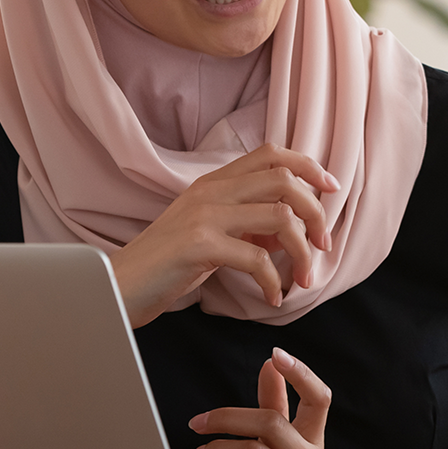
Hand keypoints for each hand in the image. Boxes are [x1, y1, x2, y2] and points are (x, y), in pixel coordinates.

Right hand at [111, 144, 338, 327]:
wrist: (116, 286)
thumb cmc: (165, 265)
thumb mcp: (209, 234)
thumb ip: (246, 224)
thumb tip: (289, 230)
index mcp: (213, 182)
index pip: (271, 152)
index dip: (308, 165)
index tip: (331, 189)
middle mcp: (210, 190)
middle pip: (284, 179)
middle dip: (316, 212)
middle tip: (323, 245)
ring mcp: (204, 215)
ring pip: (280, 216)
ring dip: (302, 250)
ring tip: (303, 278)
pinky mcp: (198, 245)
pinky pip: (258, 258)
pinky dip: (275, 280)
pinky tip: (273, 296)